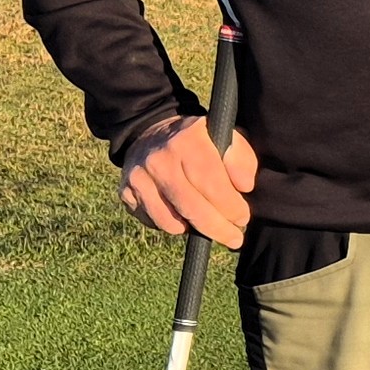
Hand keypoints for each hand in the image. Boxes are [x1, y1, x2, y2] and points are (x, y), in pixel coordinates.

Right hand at [121, 114, 255, 244]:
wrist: (150, 132)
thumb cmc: (198, 141)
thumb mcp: (224, 138)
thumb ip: (240, 159)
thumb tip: (244, 186)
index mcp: (188, 140)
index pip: (212, 183)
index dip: (231, 207)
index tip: (243, 218)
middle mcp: (160, 158)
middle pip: (192, 207)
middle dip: (218, 228)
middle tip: (234, 238)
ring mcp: (139, 177)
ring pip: (171, 222)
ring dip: (196, 230)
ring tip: (211, 226)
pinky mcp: (126, 192)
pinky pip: (155, 222)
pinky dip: (174, 226)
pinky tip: (185, 217)